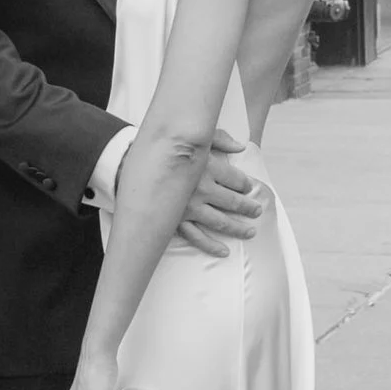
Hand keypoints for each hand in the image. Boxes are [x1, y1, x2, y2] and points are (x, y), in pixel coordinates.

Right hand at [175, 127, 268, 256]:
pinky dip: (211, 245)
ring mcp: (189, 207)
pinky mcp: (176, 220)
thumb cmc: (170, 149)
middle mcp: (200, 188)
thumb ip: (219, 139)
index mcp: (207, 167)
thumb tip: (240, 146)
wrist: (134, 163)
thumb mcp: (194, 138)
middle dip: (248, 207)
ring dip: (238, 228)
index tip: (249, 188)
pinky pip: (196, 237)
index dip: (246, 185)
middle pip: (233, 202)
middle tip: (257, 211)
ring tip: (250, 232)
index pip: (237, 180)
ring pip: (220, 221)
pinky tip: (224, 251)